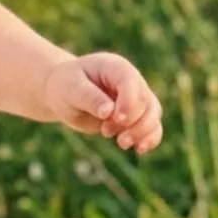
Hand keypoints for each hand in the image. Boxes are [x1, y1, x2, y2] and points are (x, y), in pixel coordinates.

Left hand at [44, 53, 162, 152]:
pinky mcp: (136, 117)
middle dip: (130, 122)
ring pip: (153, 116)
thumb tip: (108, 112)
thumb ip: (89, 98)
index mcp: (115, 68)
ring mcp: (136, 99)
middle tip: (105, 132)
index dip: (128, 101)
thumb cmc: (66, 85)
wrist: (64, 93)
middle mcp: (131, 82)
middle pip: (145, 102)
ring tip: (121, 143)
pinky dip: (150, 139)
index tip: (117, 119)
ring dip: (142, 133)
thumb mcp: (71, 88)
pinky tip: (139, 149)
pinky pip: (152, 128)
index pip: (131, 81)